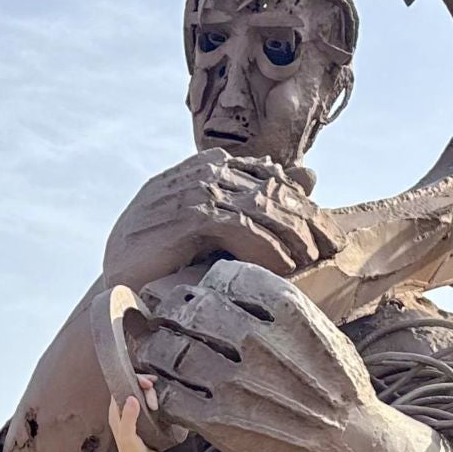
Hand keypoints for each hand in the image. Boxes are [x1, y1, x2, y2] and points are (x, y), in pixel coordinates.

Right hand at [103, 151, 339, 290]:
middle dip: (305, 220)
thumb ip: (258, 202)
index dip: (302, 206)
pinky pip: (241, 227)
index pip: (269, 178)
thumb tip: (310, 174)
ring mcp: (194, 190)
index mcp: (210, 166)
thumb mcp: (220, 228)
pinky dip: (266, 247)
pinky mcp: (189, 215)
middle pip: (270, 189)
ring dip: (291, 235)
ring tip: (311, 260)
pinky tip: (283, 267)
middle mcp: (203, 171)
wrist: (121, 285)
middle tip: (331, 248)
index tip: (328, 236)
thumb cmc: (166, 259)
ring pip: (261, 207)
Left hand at [107, 378, 166, 451]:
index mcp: (116, 416)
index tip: (145, 384)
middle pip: (133, 390)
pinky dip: (158, 403)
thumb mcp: (128, 439)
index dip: (132, 381)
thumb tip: (131, 398)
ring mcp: (137, 419)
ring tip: (157, 405)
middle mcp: (125, 415)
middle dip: (144, 388)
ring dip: (152, 396)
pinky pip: (152, 406)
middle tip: (153, 395)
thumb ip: (129, 418)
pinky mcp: (149, 423)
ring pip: (144, 397)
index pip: (120, 389)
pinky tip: (162, 406)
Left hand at [134, 259, 377, 451]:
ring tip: (156, 351)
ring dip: (156, 349)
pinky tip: (164, 388)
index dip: (207, 284)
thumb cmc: (334, 384)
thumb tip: (228, 285)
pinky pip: (170, 396)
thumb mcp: (319, 328)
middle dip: (172, 311)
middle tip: (167, 318)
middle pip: (190, 309)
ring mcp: (236, 382)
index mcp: (285, 310)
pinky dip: (160, 389)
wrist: (346, 441)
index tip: (203, 294)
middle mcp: (257, 340)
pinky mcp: (219, 421)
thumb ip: (276, 307)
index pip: (225, 277)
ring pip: (171, 350)